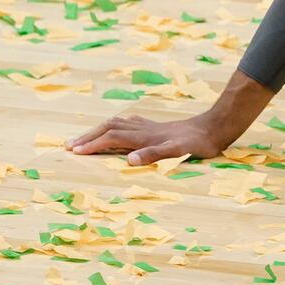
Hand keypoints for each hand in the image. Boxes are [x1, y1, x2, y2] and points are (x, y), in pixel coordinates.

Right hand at [67, 110, 233, 165]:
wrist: (216, 127)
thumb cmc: (199, 143)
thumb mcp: (179, 151)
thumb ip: (154, 154)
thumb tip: (128, 160)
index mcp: (145, 137)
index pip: (112, 138)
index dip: (93, 145)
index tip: (73, 152)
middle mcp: (144, 129)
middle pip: (109, 128)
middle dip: (88, 136)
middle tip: (68, 146)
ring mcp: (150, 126)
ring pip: (117, 123)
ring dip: (98, 130)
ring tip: (83, 138)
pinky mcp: (156, 127)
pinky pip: (128, 124)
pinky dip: (114, 126)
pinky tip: (116, 129)